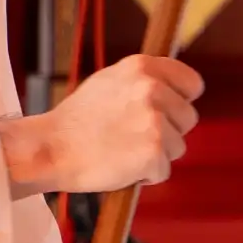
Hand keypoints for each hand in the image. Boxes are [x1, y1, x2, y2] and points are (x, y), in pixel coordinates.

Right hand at [0, 54, 201, 196]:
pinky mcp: (153, 151)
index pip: (192, 83)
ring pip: (178, 147)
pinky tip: (121, 166)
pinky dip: (146, 176)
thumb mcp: (109, 82)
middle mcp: (152, 89)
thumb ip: (143, 82)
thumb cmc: (76, 121)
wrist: (50, 148)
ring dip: (156, 155)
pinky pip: (163, 171)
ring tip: (122, 151)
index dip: (182, 101)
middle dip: (168, 131)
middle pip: (188, 118)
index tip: (169, 113)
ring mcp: (154, 121)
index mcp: (142, 67)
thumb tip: (173, 89)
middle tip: (131, 136)